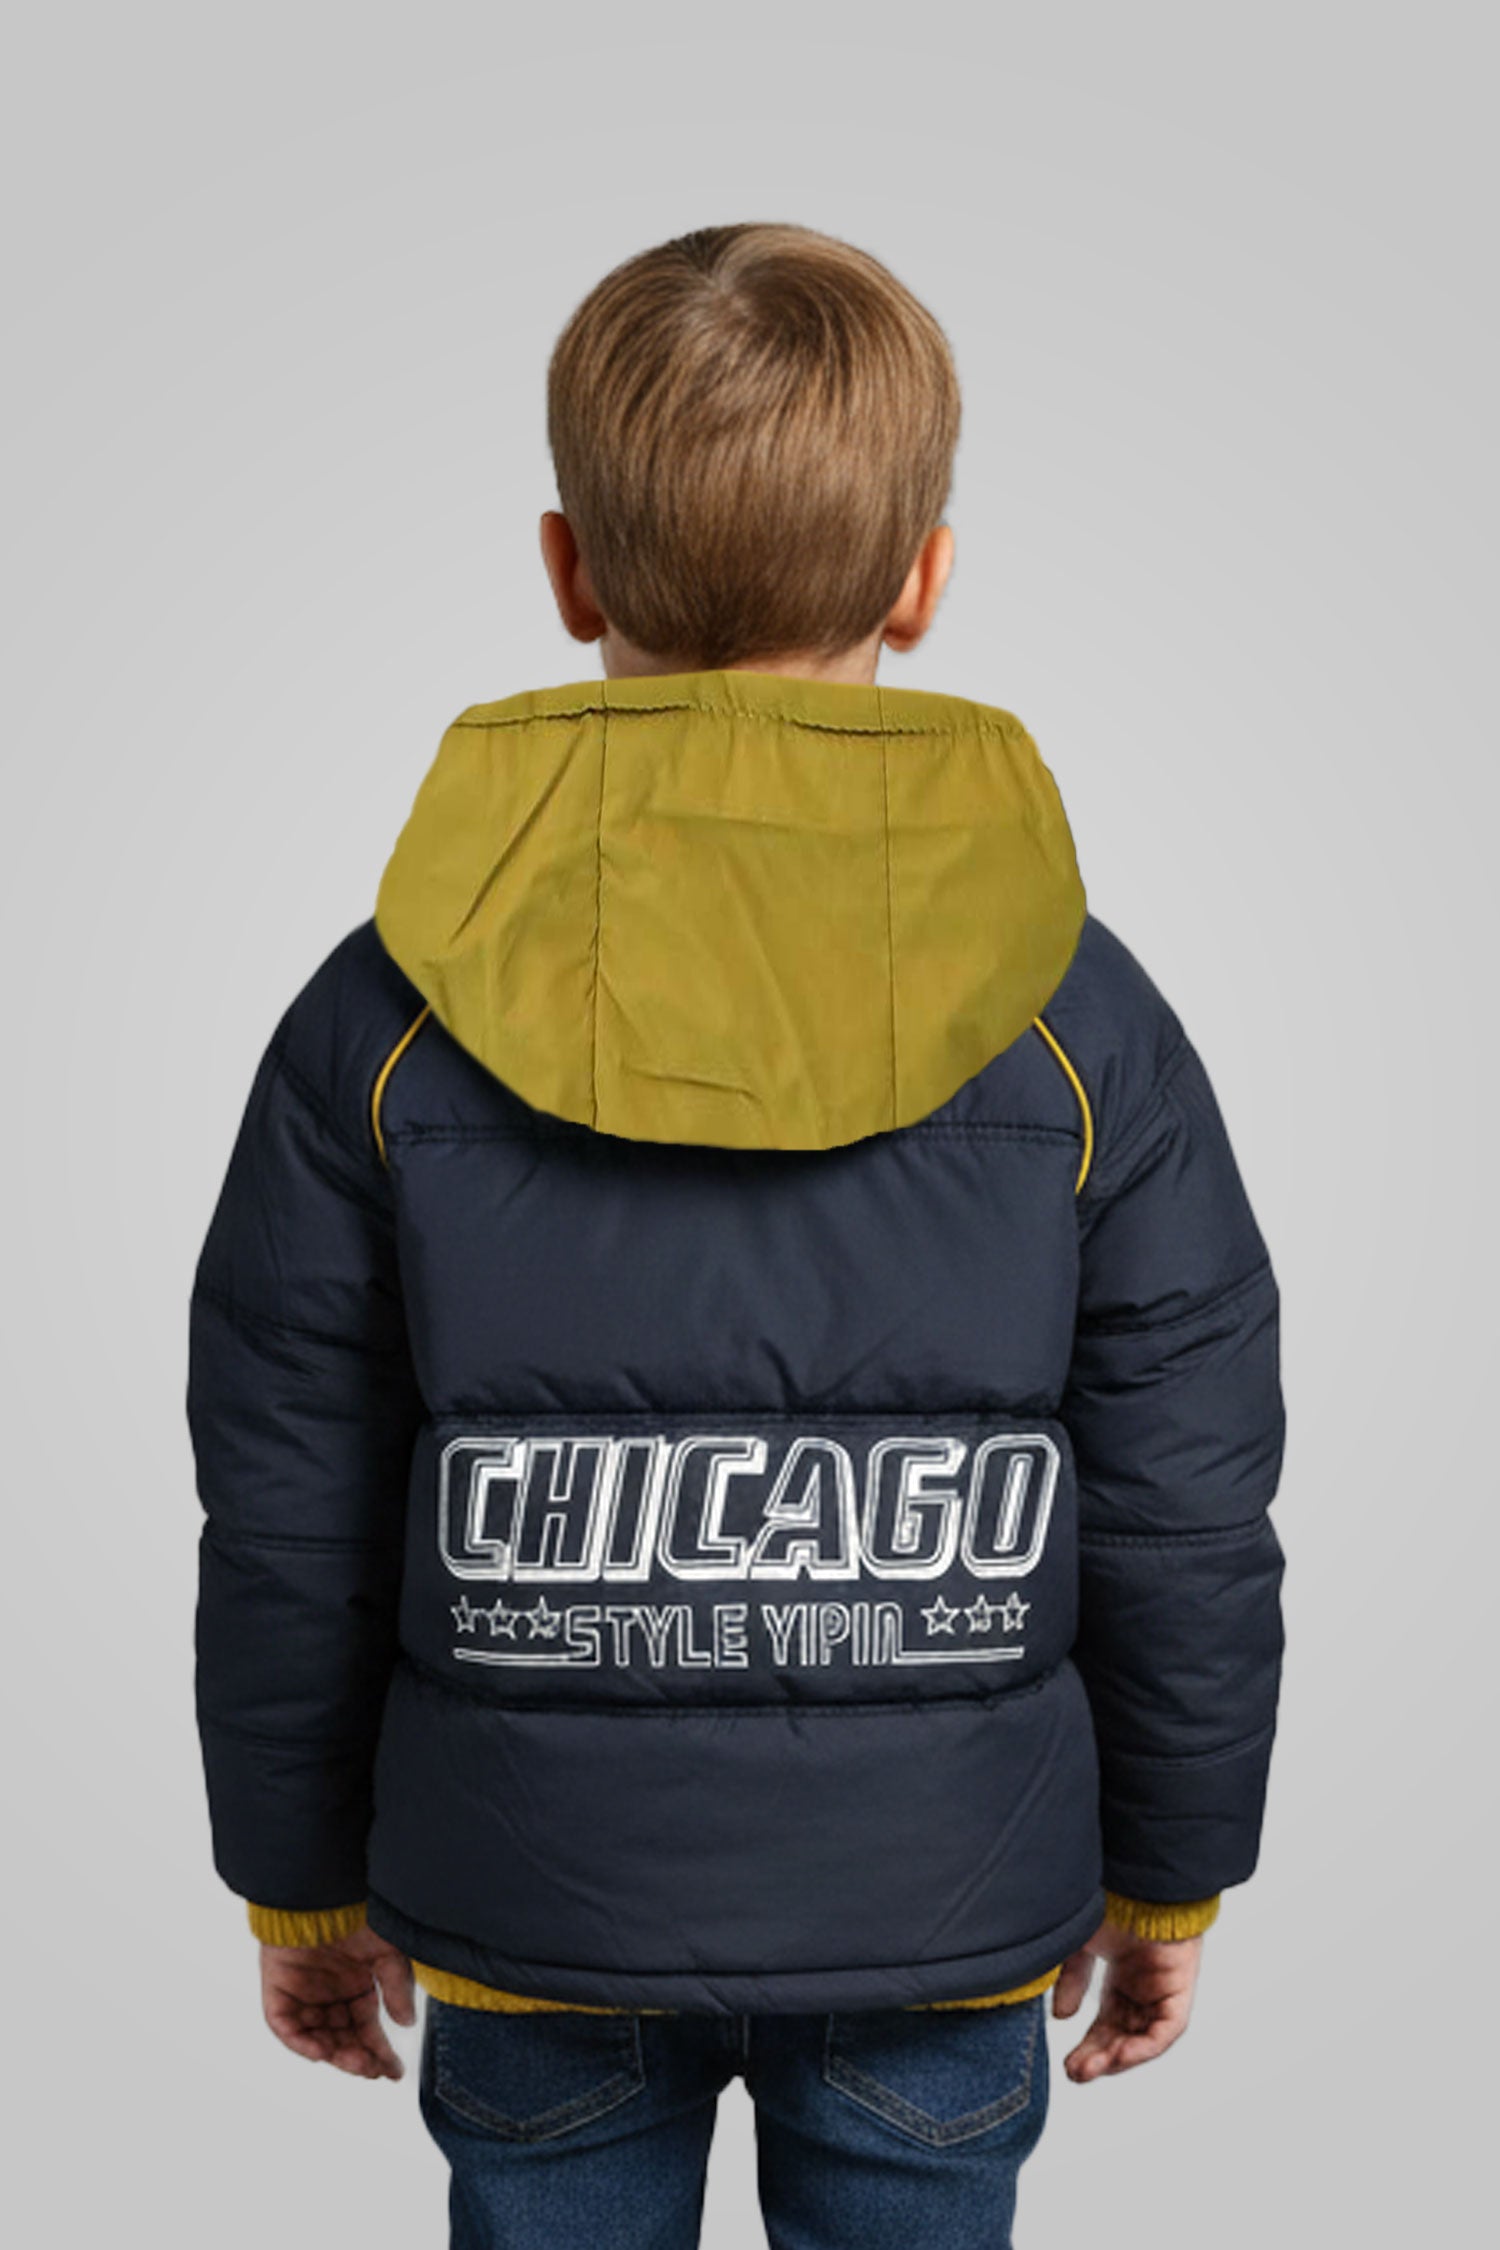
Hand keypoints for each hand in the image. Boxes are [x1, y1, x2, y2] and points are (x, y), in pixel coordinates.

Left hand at [259, 1922, 417, 2079]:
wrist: (322, 1892)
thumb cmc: (357, 1913)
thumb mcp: (387, 1952)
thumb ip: (397, 1987)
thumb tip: (407, 2022)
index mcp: (356, 1989)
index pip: (367, 2031)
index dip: (380, 2053)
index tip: (394, 2072)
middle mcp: (330, 1998)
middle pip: (343, 2040)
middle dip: (359, 2058)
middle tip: (373, 2070)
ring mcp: (303, 1997)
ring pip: (318, 2038)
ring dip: (335, 2054)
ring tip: (355, 2062)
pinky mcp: (278, 1992)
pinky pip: (287, 2027)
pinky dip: (301, 2042)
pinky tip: (322, 2051)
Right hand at [1051, 1915, 1203, 2080]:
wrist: (1137, 1882)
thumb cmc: (1110, 1901)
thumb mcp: (1079, 1945)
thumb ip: (1072, 1979)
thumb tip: (1062, 2016)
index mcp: (1122, 1976)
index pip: (1106, 2023)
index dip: (1089, 2046)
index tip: (1068, 2064)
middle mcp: (1144, 1988)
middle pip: (1123, 2035)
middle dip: (1099, 2057)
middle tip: (1075, 2073)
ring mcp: (1163, 1990)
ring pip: (1143, 2038)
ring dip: (1118, 2057)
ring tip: (1091, 2069)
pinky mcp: (1180, 1990)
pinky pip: (1165, 2030)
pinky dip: (1143, 2047)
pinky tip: (1118, 2056)